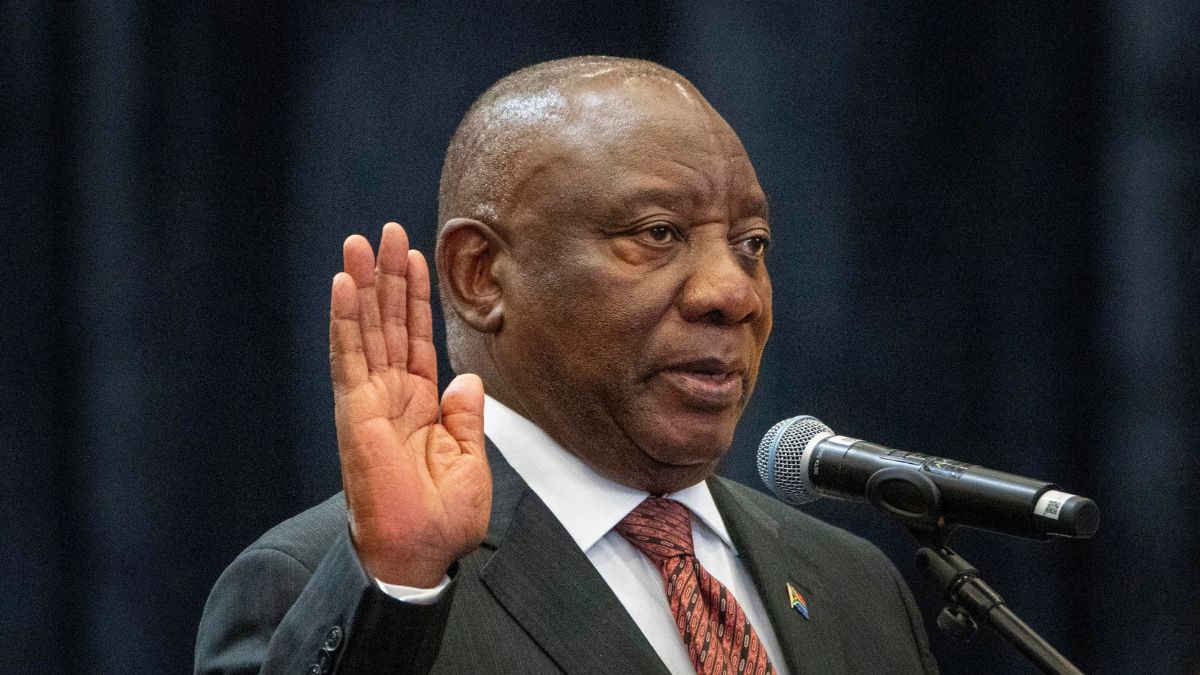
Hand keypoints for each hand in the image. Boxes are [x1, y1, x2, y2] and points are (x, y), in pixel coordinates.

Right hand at [330, 222, 490, 586]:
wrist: (419, 554)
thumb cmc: (442, 519)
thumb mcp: (470, 460)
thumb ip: (466, 416)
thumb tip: (468, 380)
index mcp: (422, 405)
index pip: (417, 338)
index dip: (415, 298)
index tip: (413, 257)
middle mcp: (392, 396)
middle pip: (389, 323)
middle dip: (387, 277)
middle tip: (384, 231)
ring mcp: (370, 401)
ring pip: (365, 330)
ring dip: (362, 285)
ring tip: (359, 243)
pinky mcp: (354, 412)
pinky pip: (349, 357)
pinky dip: (345, 320)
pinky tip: (343, 285)